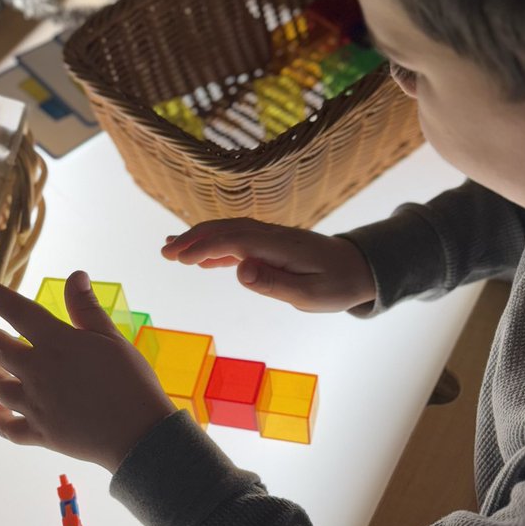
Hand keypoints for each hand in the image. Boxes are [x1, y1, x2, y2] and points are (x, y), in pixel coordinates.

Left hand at [0, 271, 175, 472]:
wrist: (138, 434)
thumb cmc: (131, 382)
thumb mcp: (112, 338)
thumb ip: (87, 308)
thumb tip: (75, 276)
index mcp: (57, 343)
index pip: (17, 311)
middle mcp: (37, 371)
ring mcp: (35, 405)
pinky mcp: (39, 433)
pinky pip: (6, 427)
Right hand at [161, 219, 375, 311]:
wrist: (360, 268)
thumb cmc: (337, 286)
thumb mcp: (309, 295)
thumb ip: (274, 284)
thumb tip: (240, 271)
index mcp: (281, 246)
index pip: (235, 240)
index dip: (205, 246)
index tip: (179, 258)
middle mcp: (272, 236)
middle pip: (226, 230)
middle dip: (193, 239)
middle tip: (164, 252)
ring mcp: (271, 237)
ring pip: (229, 232)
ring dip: (199, 239)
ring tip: (170, 250)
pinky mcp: (271, 244)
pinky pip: (238, 240)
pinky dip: (215, 246)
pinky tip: (199, 259)